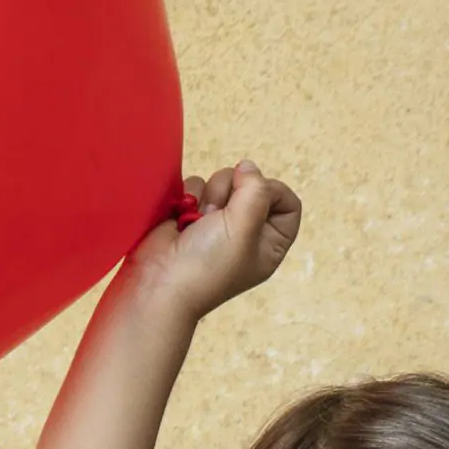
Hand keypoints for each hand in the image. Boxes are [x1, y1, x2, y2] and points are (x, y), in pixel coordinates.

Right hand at [125, 160, 302, 320]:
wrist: (159, 282)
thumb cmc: (206, 264)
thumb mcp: (243, 228)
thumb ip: (255, 191)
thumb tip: (249, 167)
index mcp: (270, 244)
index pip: (288, 204)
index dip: (274, 191)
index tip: (254, 194)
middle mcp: (248, 232)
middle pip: (253, 186)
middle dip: (233, 193)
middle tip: (218, 215)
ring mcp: (220, 223)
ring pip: (223, 182)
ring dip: (209, 197)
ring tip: (198, 223)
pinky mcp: (194, 214)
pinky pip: (198, 185)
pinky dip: (189, 198)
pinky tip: (183, 220)